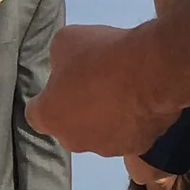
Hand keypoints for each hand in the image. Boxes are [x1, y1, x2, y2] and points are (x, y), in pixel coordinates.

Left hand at [29, 25, 180, 155]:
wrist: (153, 70)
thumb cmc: (102, 55)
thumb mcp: (67, 41)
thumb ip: (60, 60)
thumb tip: (67, 67)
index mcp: (50, 117)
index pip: (36, 114)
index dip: (48, 98)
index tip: (60, 84)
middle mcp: (74, 140)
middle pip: (70, 126)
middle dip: (77, 109)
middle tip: (94, 83)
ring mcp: (107, 148)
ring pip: (101, 133)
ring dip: (105, 117)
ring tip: (122, 90)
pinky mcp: (137, 147)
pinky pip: (129, 134)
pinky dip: (132, 121)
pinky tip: (141, 99)